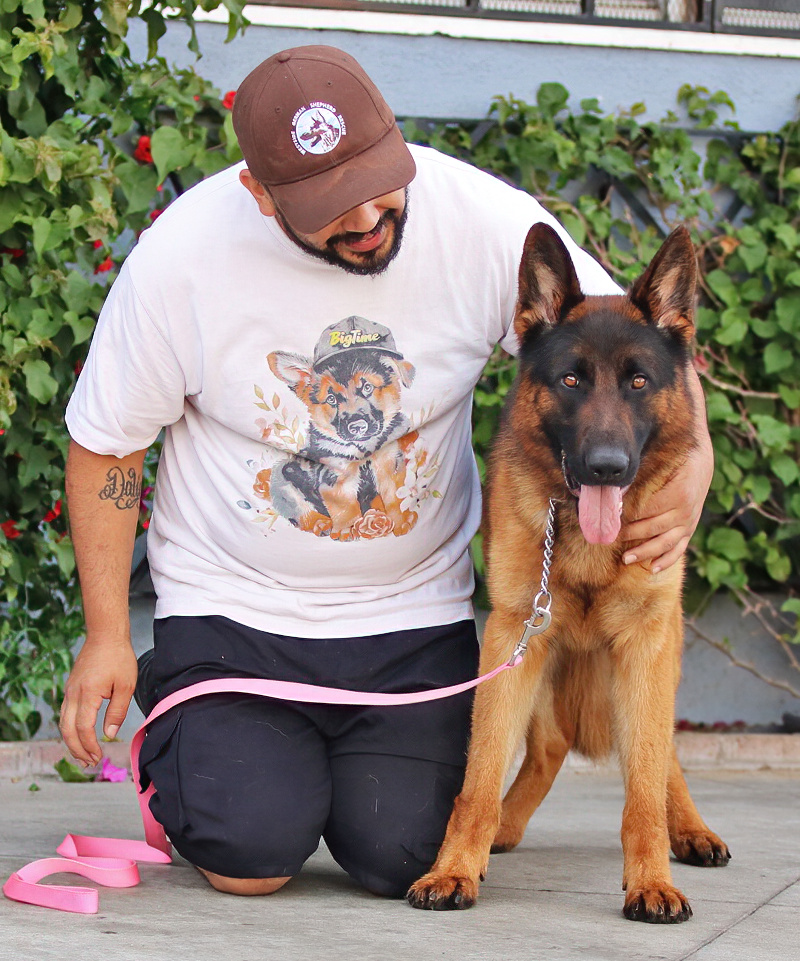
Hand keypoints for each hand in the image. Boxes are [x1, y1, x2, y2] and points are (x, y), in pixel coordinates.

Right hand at [59, 636, 137, 765]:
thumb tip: (109, 735)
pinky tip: (79, 734)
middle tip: (89, 763)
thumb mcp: (125, 685)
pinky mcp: (71, 687)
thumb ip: (117, 712)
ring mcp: (70, 690)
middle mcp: (73, 694)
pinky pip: (66, 713)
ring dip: (72, 741)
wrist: (105, 635)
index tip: (99, 757)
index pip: (83, 728)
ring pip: (63, 722)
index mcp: (87, 694)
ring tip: (83, 755)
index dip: (89, 746)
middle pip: (67, 730)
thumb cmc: (118, 657)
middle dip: (77, 750)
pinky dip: (70, 728)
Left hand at [620, 435, 713, 574]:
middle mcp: (685, 511)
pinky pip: (679, 548)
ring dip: (644, 552)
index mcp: (678, 493)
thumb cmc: (673, 461)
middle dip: (630, 535)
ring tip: (625, 559)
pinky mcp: (690, 529)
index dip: (627, 515)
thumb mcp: (657, 463)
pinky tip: (652, 568)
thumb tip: (614, 491)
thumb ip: (639, 478)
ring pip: (665, 542)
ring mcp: (689, 522)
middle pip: (653, 528)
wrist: (700, 462)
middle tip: (609, 539)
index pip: (647, 509)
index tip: (610, 519)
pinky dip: (667, 560)